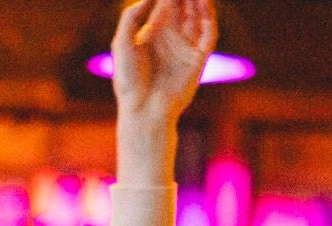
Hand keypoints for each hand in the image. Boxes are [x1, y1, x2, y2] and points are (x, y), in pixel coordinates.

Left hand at [112, 0, 217, 128]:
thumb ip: (132, 16)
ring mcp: (186, 47)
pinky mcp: (198, 59)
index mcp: (154, 32)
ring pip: (198, 16)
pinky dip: (208, 17)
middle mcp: (172, 37)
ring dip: (198, 1)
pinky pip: (208, 34)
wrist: (143, 109)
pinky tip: (203, 3)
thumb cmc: (128, 80)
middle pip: (184, 6)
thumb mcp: (122, 42)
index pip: (167, 3)